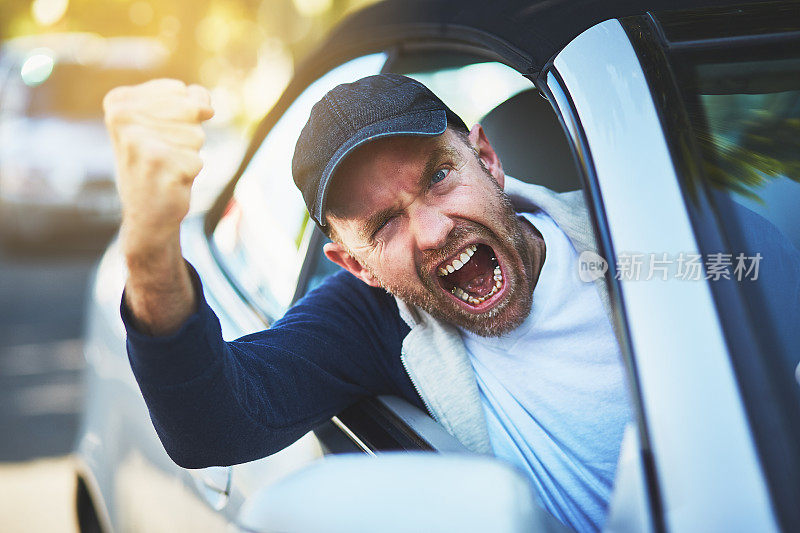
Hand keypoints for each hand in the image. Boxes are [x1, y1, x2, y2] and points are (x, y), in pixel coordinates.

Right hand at [104, 79, 213, 255]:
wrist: (146, 213)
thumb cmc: (159, 162)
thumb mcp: (167, 124)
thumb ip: (190, 100)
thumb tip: (204, 104)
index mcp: (118, 102)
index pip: (182, 90)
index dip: (187, 116)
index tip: (161, 136)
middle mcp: (122, 117)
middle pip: (192, 110)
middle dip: (189, 135)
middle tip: (166, 154)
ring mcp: (137, 140)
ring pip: (197, 135)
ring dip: (190, 154)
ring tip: (167, 166)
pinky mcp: (156, 162)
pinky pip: (197, 159)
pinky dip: (191, 172)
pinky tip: (169, 180)